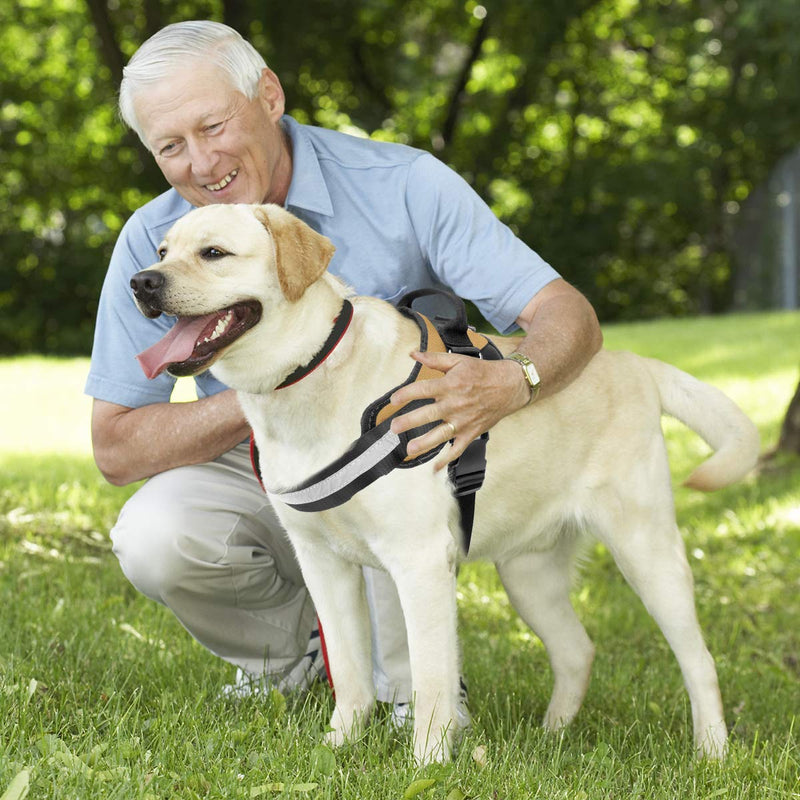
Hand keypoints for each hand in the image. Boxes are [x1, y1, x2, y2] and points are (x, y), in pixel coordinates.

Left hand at [389, 350, 529, 469]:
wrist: (509, 386)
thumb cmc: (482, 373)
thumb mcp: (458, 361)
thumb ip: (434, 359)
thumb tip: (413, 354)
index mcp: (450, 385)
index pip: (422, 390)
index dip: (405, 394)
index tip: (393, 400)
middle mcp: (455, 404)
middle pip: (428, 414)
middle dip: (409, 422)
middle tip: (394, 428)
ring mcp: (463, 421)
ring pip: (441, 435)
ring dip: (424, 443)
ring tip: (410, 450)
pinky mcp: (471, 433)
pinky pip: (457, 449)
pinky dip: (446, 460)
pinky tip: (434, 468)